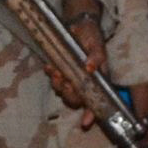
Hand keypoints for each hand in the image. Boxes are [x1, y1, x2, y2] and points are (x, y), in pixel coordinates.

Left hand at [60, 3, 111, 133]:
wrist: (80, 26)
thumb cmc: (92, 36)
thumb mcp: (97, 44)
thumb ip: (96, 56)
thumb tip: (90, 67)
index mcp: (98, 80)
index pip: (96, 101)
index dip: (92, 114)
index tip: (86, 122)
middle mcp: (86, 83)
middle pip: (76, 100)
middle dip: (68, 93)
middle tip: (62, 80)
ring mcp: (74, 78)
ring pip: (64, 92)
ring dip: (58, 84)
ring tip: (54, 71)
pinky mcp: (63, 72)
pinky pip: (56, 81)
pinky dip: (52, 76)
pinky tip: (49, 67)